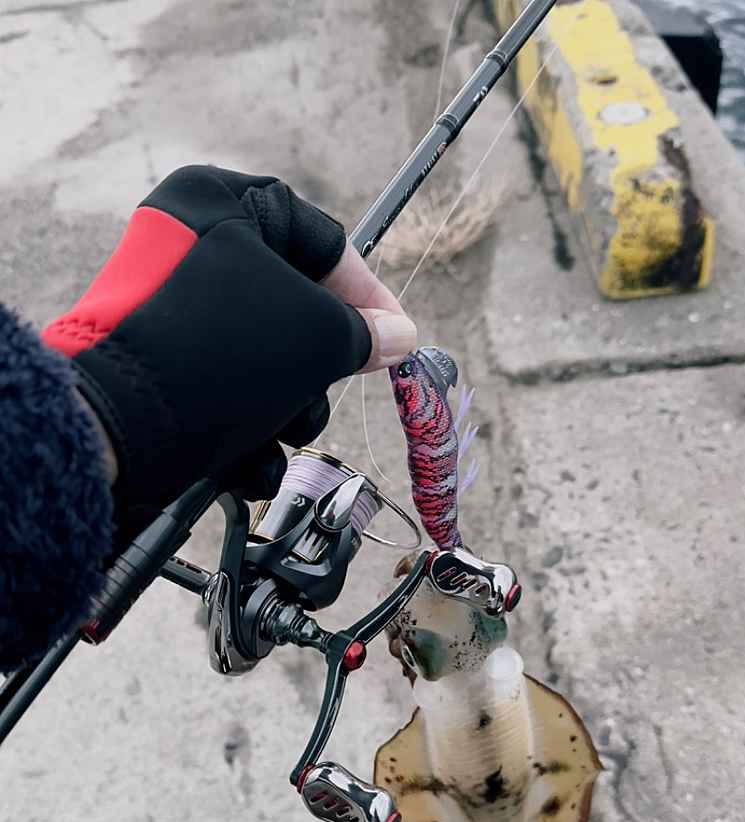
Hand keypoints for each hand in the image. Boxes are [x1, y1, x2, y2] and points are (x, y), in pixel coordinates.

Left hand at [42, 165, 416, 535]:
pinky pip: (226, 386)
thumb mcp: (315, 337)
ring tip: (276, 434)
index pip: (323, 242)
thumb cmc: (221, 358)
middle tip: (322, 393)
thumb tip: (400, 336)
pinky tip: (248, 463)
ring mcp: (173, 311)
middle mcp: (192, 248)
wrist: (115, 430)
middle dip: (317, 370)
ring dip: (286, 410)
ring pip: (265, 357)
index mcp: (222, 205)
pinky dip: (247, 428)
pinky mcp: (161, 367)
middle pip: (295, 309)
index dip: (369, 297)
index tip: (396, 340)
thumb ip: (364, 334)